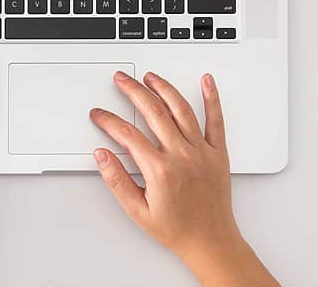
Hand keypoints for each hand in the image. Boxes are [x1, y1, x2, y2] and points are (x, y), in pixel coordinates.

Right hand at [91, 72, 278, 286]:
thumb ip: (117, 180)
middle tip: (122, 80)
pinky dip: (212, 98)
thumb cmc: (177, 229)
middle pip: (153, 112)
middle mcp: (182, 155)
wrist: (210, 241)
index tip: (99, 114)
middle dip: (133, 91)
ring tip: (151, 77)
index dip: (109, 120)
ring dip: (164, 88)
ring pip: (181, 109)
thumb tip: (102, 156)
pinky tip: (206, 81)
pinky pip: (216, 120)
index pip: (127, 135)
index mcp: (160, 170)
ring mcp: (201, 152)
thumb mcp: (138, 211)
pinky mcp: (218, 153)